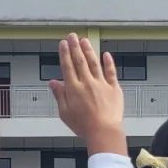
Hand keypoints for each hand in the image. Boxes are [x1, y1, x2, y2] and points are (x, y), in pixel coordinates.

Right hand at [49, 34, 125, 155]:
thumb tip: (53, 82)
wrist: (104, 131)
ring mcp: (101, 84)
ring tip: (85, 40)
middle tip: (72, 36)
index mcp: (73, 88)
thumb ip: (59, 95)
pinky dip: (108, 62)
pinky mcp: (114, 88)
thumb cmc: (84, 125)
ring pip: (94, 63)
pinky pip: (111, 72)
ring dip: (89, 51)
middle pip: (80, 61)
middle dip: (75, 47)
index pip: (67, 66)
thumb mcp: (65, 112)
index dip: (65, 53)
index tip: (63, 44)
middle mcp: (87, 83)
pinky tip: (106, 54)